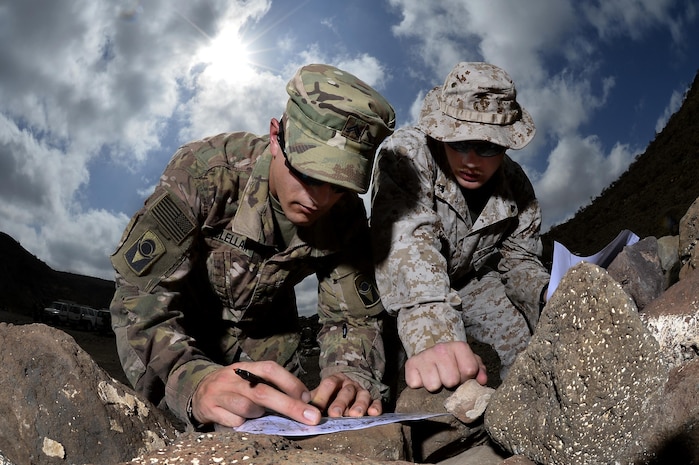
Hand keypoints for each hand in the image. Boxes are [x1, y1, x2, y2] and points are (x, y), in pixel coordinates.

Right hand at [191, 360, 320, 427]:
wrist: (199, 391)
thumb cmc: (234, 387)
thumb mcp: (250, 379)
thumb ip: (272, 386)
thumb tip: (303, 400)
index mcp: (247, 367)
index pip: (271, 369)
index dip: (291, 382)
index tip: (308, 398)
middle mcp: (233, 377)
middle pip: (263, 392)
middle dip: (290, 406)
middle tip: (311, 417)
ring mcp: (220, 392)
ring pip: (248, 408)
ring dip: (258, 414)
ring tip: (257, 413)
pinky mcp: (210, 408)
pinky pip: (234, 422)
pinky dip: (241, 423)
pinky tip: (239, 420)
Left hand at [310, 373, 381, 417]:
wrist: (349, 385)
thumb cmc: (331, 395)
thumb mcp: (320, 394)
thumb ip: (311, 400)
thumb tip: (298, 408)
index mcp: (335, 380)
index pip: (329, 384)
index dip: (323, 396)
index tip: (316, 408)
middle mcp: (349, 384)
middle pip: (346, 391)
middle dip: (340, 403)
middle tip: (335, 414)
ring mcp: (362, 391)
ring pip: (362, 396)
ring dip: (359, 405)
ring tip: (355, 415)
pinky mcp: (373, 398)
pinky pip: (377, 401)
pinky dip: (376, 407)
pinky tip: (373, 413)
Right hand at [404, 341, 486, 391]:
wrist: (431, 353)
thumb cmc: (453, 361)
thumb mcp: (469, 362)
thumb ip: (480, 371)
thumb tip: (482, 381)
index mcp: (458, 347)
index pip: (469, 370)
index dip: (467, 378)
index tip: (462, 375)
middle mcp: (441, 348)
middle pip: (451, 380)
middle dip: (450, 383)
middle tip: (447, 378)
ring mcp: (424, 356)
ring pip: (433, 385)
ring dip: (435, 386)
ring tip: (436, 378)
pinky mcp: (410, 364)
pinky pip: (416, 385)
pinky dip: (420, 385)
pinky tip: (424, 377)